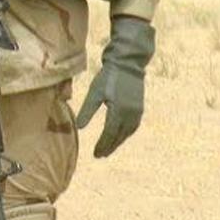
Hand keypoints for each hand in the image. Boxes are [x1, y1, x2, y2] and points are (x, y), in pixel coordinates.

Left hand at [75, 17, 154, 157]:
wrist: (128, 63)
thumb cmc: (108, 76)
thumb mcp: (95, 92)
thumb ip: (87, 110)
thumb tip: (79, 128)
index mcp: (118, 111)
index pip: (109, 134)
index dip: (102, 145)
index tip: (95, 154)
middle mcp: (130, 114)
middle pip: (119, 136)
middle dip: (109, 147)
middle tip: (100, 155)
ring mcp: (137, 112)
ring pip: (127, 133)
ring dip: (118, 142)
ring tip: (108, 149)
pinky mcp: (139, 108)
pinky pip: (133, 127)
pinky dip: (125, 134)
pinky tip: (120, 136)